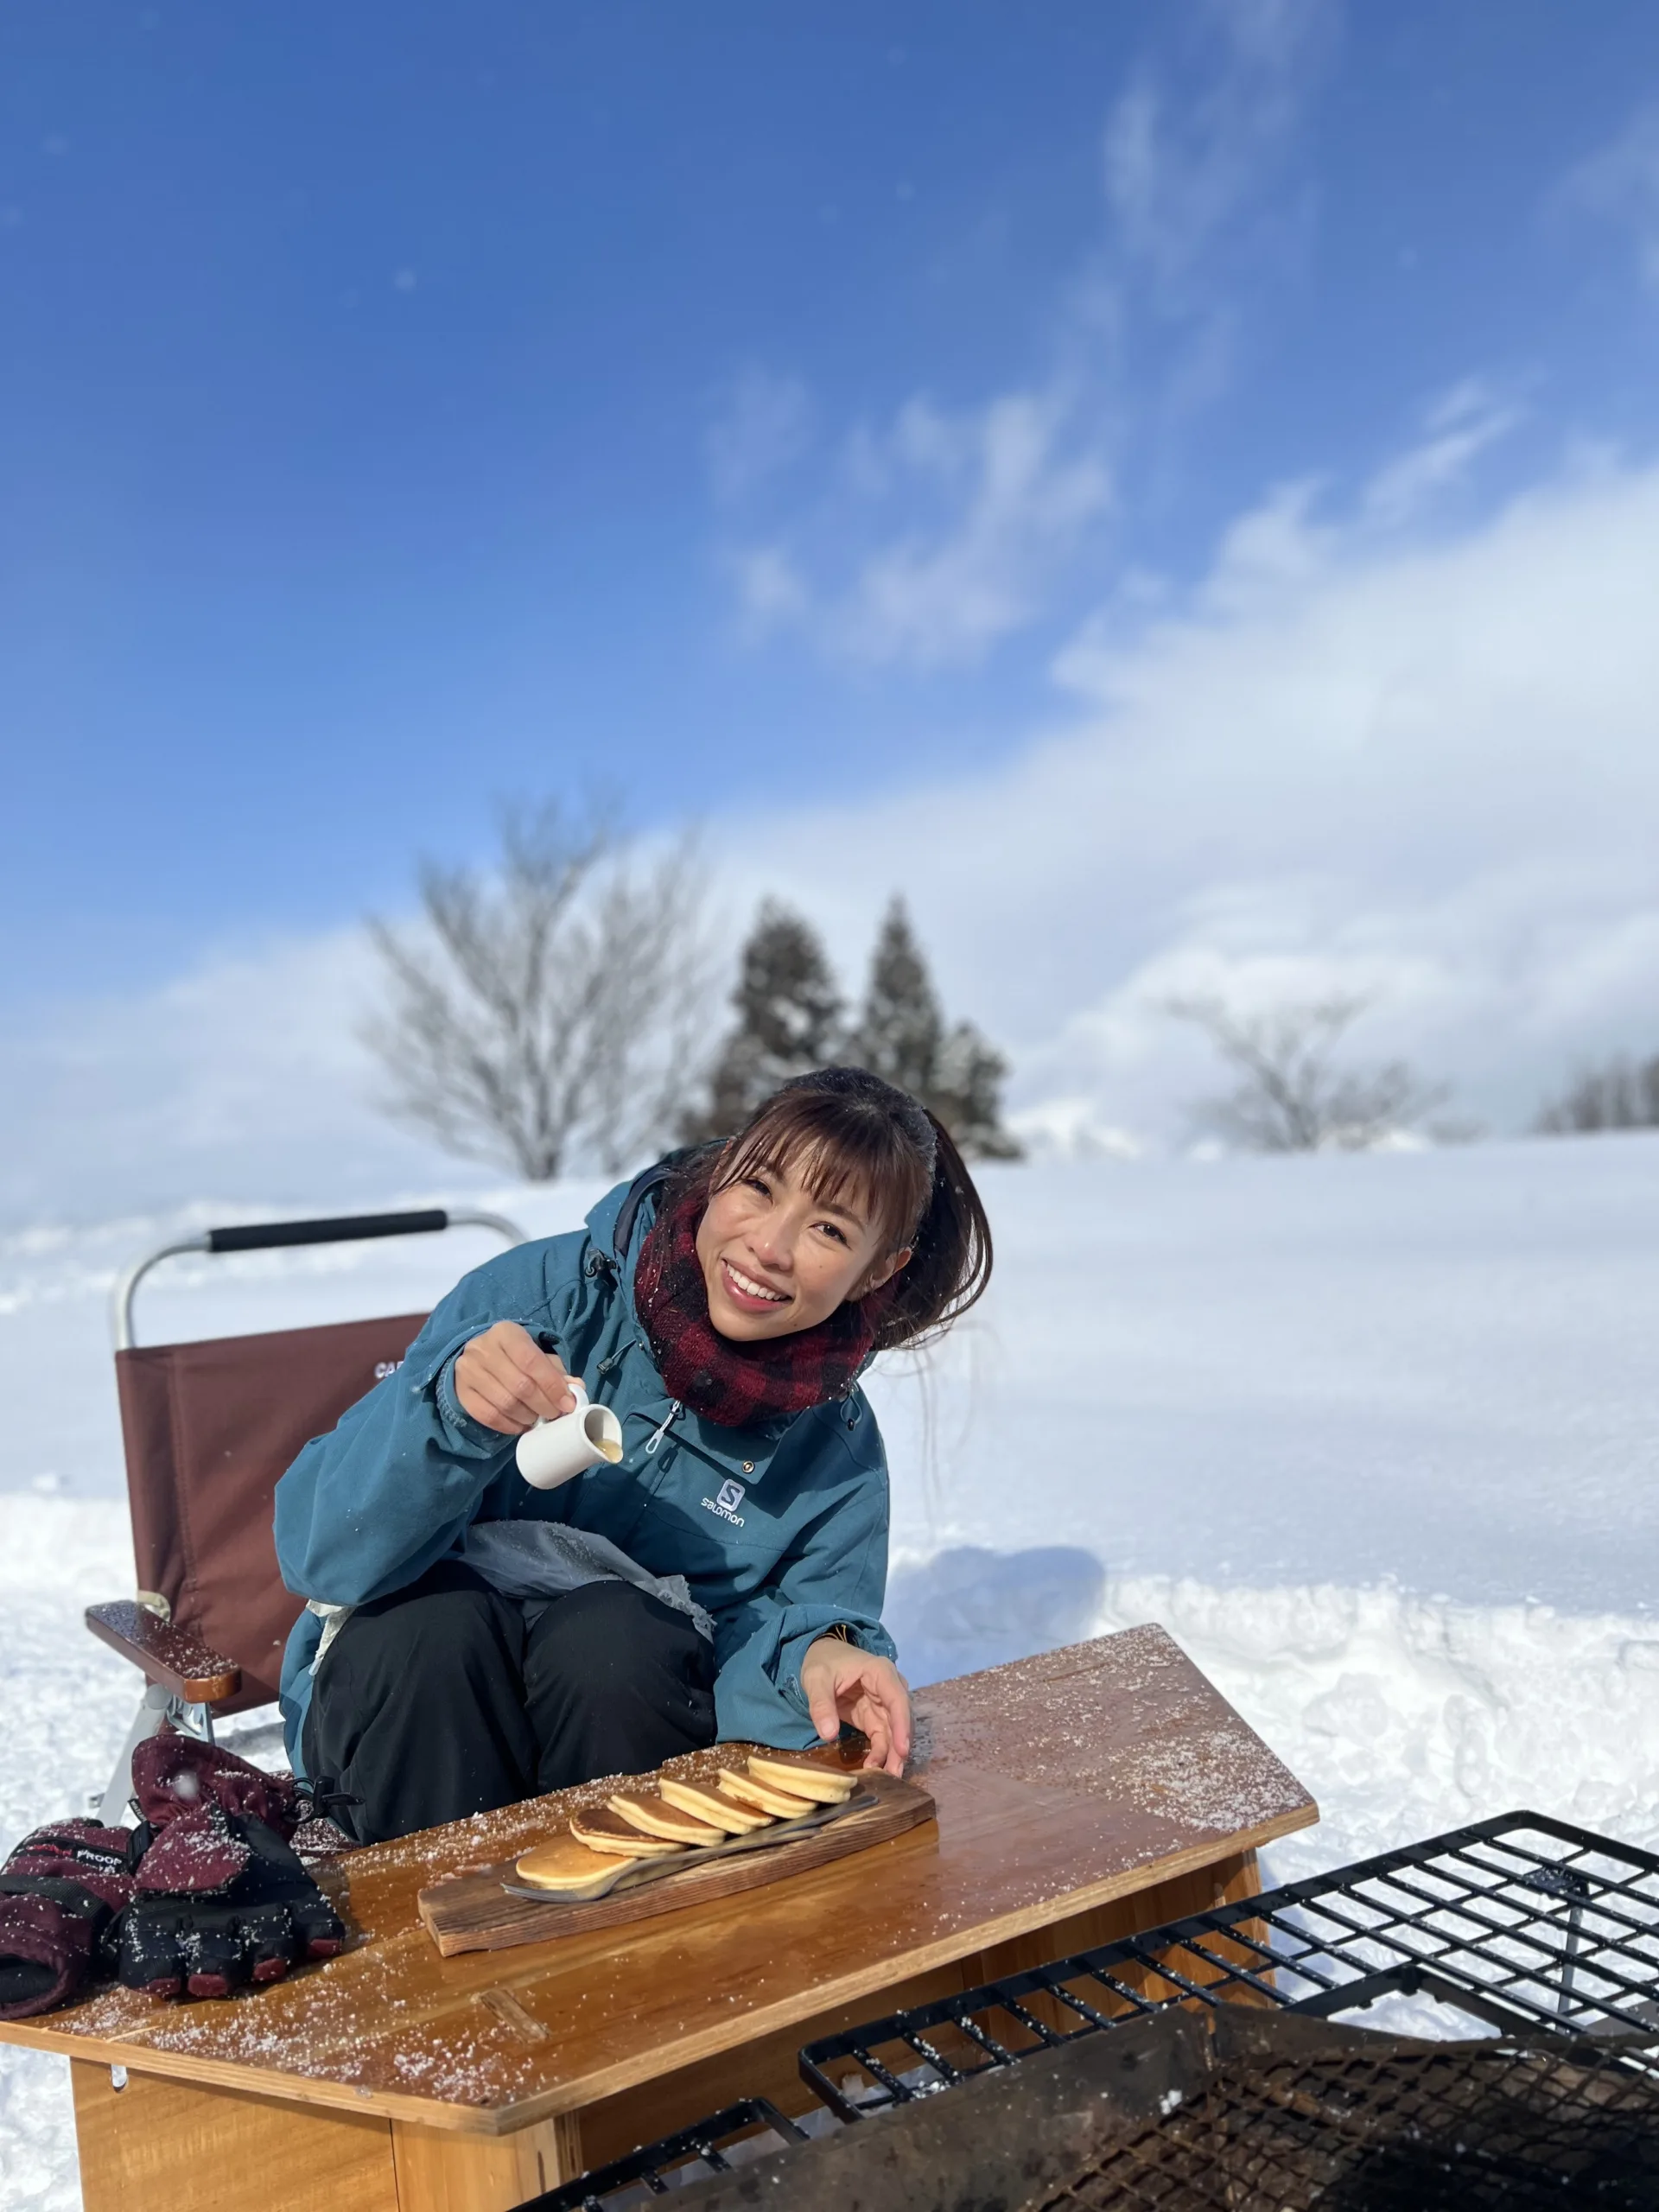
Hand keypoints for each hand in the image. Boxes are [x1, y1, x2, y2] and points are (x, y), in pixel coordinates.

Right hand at [453, 1322, 576, 1433]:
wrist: (476, 1356)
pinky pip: (487, 1415)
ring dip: (527, 1416)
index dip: (552, 1385)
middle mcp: (483, 1349)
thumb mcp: (535, 1353)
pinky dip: (508, 1425)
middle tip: (554, 1414)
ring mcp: (468, 1370)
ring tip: (537, 1418)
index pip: (532, 1361)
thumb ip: (555, 1370)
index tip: (567, 1403)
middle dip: (543, 1405)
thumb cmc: (513, 1355)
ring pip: (504, 1403)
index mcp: (506, 1333)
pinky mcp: (461, 1391)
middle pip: (519, 1385)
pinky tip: (520, 1425)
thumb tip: (576, 1389)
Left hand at [799, 1639, 911, 1776]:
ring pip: (895, 1732)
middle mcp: (889, 1688)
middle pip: (901, 1720)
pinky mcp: (875, 1716)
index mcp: (881, 1672)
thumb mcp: (816, 1679)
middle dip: (899, 1748)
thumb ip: (821, 1705)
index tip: (902, 1750)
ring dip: (893, 1755)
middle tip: (894, 1774)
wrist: (821, 1655)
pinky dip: (881, 1752)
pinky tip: (875, 1767)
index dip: (902, 1725)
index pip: (897, 1700)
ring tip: (888, 1778)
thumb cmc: (822, 1661)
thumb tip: (828, 1734)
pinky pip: (883, 1737)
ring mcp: (883, 1704)